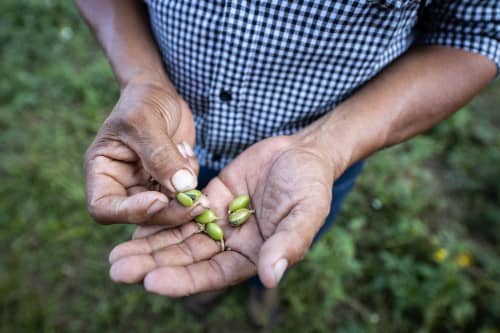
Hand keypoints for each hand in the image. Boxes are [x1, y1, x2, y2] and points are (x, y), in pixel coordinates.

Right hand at [84, 82, 207, 225]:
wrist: (160, 92)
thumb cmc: (142, 101)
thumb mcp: (145, 121)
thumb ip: (160, 155)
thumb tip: (182, 188)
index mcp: (102, 171)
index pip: (103, 208)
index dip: (131, 212)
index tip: (159, 199)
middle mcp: (121, 184)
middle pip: (142, 215)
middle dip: (171, 210)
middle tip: (199, 201)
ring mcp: (146, 186)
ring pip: (167, 210)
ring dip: (185, 194)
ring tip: (186, 154)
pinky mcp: (168, 183)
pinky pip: (183, 194)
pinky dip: (192, 178)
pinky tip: (186, 149)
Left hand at [108, 134, 344, 295]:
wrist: (303, 152)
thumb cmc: (311, 185)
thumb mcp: (306, 213)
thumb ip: (288, 244)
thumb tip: (270, 277)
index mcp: (253, 256)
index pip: (212, 274)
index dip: (183, 280)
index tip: (151, 282)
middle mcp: (231, 243)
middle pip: (187, 259)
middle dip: (153, 264)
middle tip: (118, 269)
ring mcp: (219, 220)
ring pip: (179, 236)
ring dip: (149, 244)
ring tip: (116, 253)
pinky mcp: (212, 198)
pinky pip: (182, 209)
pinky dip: (160, 216)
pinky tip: (136, 222)